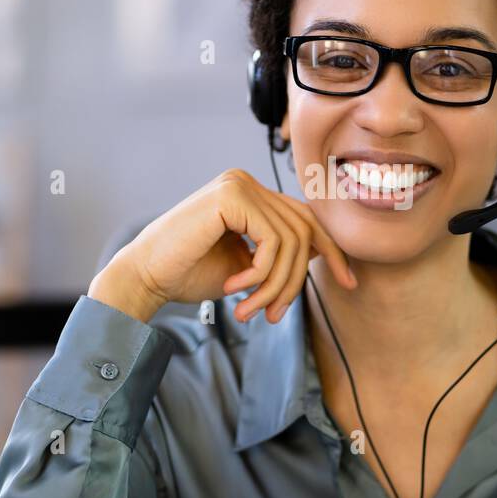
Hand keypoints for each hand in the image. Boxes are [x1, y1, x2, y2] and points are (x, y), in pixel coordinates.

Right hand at [88, 168, 356, 323]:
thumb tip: (322, 252)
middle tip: (276, 315)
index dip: (333, 251)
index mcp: (251, 195)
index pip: (307, 218)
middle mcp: (247, 182)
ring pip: (292, 240)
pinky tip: (236, 288)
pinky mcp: (232, 196)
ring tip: (251, 310)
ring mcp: (239, 185)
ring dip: (275, 285)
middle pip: (305, 230)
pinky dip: (260, 274)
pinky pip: (273, 242)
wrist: (147, 277)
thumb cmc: (190, 273)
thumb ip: (279, 254)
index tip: (350, 283)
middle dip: (298, 279)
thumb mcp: (248, 265)